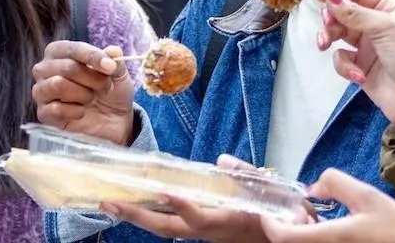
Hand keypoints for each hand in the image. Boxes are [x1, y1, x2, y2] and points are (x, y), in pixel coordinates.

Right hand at [32, 41, 134, 144]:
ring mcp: (41, 91)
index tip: (111, 67)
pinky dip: (76, 111)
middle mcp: (45, 68)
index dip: (92, 56)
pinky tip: (81, 112)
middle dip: (91, 78)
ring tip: (91, 98)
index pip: (71, 49)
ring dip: (82, 94)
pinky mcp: (43, 113)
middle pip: (67, 67)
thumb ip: (115, 62)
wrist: (112, 122)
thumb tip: (114, 51)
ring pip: (58, 85)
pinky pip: (55, 108)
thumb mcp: (118, 75)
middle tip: (104, 86)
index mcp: (59, 52)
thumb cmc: (109, 91)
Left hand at [98, 155, 272, 242]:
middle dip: (138, 218)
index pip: (200, 217)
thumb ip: (245, 175)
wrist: (284, 236)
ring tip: (110, 204)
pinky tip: (133, 204)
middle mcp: (211, 230)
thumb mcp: (267, 190)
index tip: (164, 192)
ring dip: (138, 217)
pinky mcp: (200, 228)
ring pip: (166, 229)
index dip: (182, 206)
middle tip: (109, 204)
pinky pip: (170, 224)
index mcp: (227, 220)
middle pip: (169, 229)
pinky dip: (150, 214)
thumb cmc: (277, 211)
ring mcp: (203, 231)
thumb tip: (222, 160)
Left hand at [262, 169, 394, 242]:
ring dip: (300, 235)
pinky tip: (328, 232)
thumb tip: (312, 188)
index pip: (282, 237)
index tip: (273, 209)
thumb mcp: (367, 196)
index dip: (270, 222)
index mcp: (330, 240)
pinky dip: (314, 241)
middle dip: (288, 226)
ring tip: (314, 220)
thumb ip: (335, 183)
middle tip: (300, 212)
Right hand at [317, 0, 394, 134]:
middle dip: (331, 17)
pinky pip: (341, 57)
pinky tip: (358, 75)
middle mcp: (376, 23)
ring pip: (336, 32)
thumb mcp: (387, 29)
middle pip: (342, 11)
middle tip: (327, 25)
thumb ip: (355, 12)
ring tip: (325, 46)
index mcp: (389, 8)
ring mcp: (367, 44)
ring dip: (328, 37)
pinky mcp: (359, 64)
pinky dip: (344, 66)